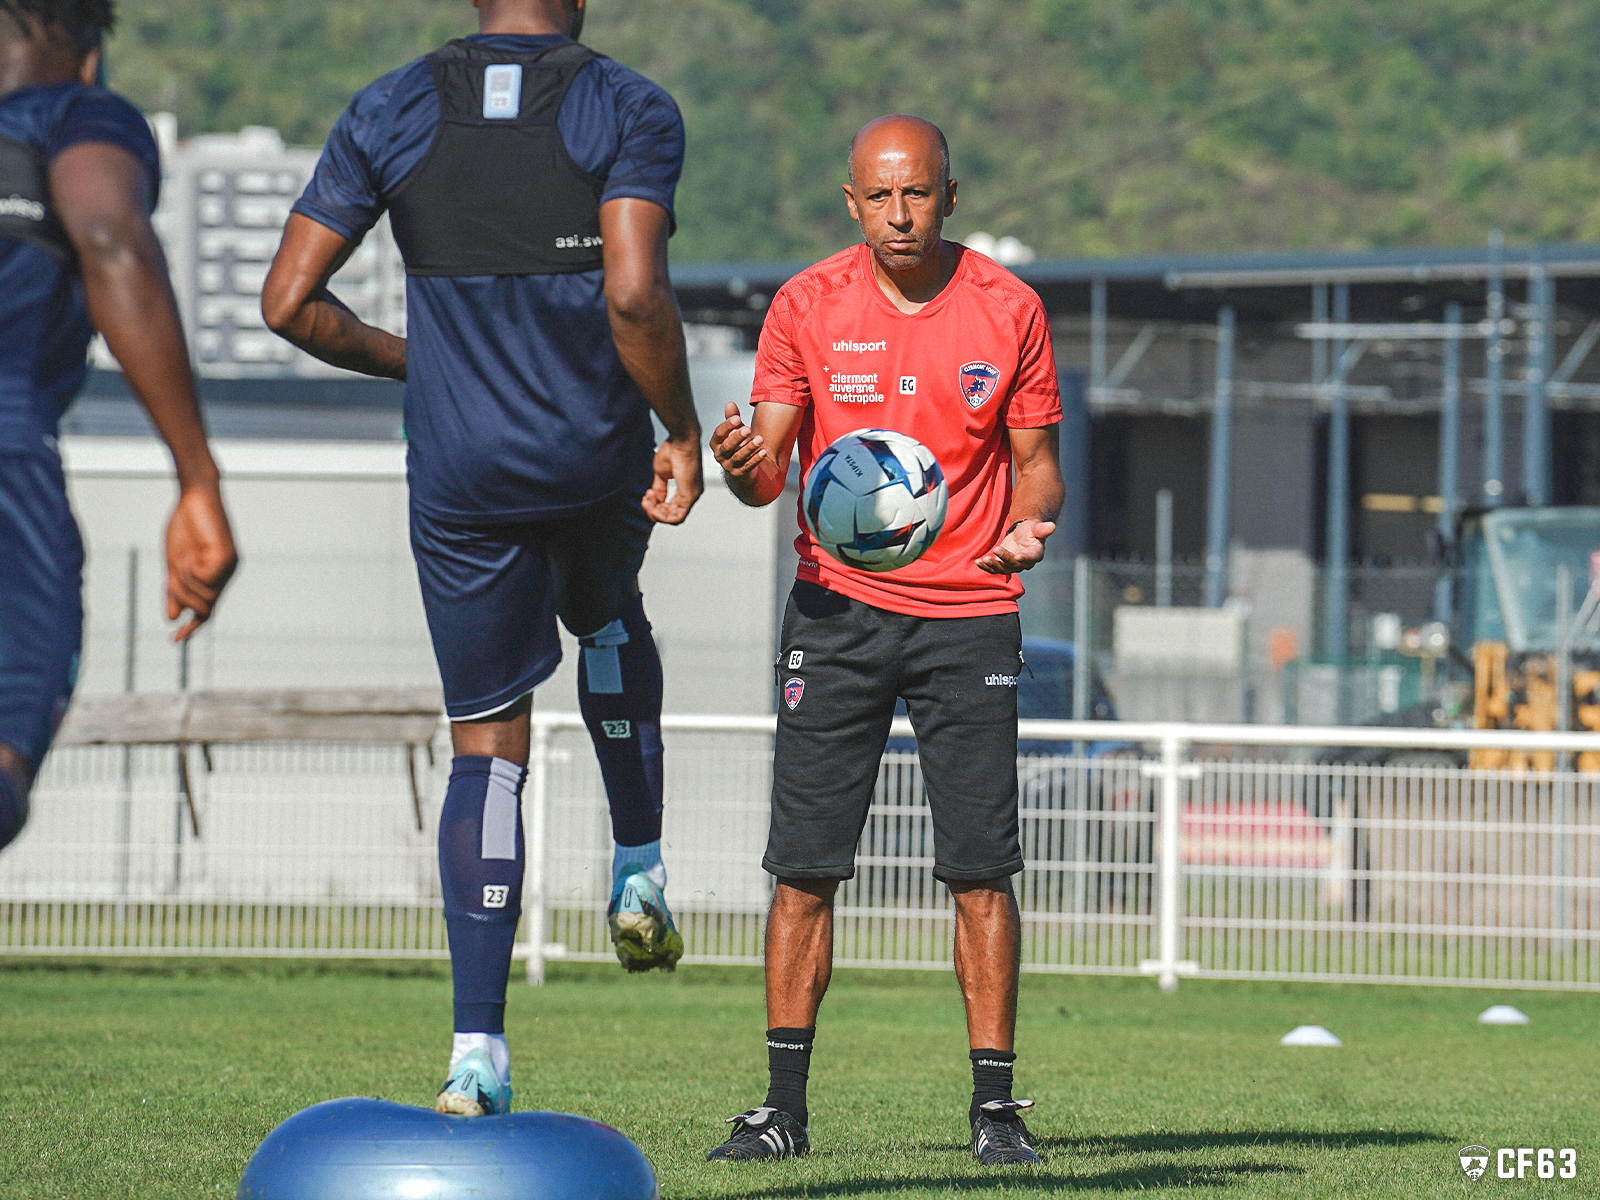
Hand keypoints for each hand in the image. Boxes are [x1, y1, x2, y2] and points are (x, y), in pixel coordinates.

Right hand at [165, 485, 237, 640]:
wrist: (195, 497)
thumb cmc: (185, 528)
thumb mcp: (175, 565)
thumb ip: (174, 591)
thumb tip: (173, 618)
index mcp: (214, 579)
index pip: (207, 611)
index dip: (192, 628)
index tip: (175, 641)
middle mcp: (226, 576)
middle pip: (202, 608)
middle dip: (182, 597)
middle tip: (175, 574)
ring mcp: (229, 568)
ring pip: (203, 595)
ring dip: (185, 582)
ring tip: (182, 560)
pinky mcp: (228, 558)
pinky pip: (206, 579)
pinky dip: (192, 571)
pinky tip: (191, 554)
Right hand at [641, 431, 703, 524]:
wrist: (681, 440)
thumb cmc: (673, 450)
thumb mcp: (662, 474)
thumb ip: (660, 489)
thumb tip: (654, 500)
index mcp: (686, 490)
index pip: (672, 510)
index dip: (656, 507)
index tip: (647, 495)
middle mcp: (692, 495)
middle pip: (672, 517)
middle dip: (654, 512)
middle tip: (645, 499)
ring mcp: (692, 496)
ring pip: (674, 519)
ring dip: (656, 513)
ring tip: (647, 500)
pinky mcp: (690, 496)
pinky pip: (677, 516)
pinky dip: (662, 514)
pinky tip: (652, 503)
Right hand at [710, 401, 772, 478]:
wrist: (739, 467)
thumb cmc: (736, 444)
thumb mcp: (734, 430)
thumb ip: (732, 418)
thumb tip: (730, 404)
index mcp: (716, 443)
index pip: (719, 434)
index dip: (727, 426)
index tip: (738, 418)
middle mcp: (720, 455)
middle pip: (727, 446)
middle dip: (737, 437)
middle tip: (748, 429)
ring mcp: (729, 466)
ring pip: (739, 457)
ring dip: (750, 448)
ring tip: (760, 439)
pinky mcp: (740, 474)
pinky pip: (748, 466)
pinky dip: (756, 459)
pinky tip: (764, 451)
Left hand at [976, 518, 1054, 574]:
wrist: (1023, 535)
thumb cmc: (1031, 531)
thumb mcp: (1036, 528)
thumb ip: (1042, 529)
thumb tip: (1052, 526)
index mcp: (1035, 554)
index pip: (1031, 558)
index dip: (1025, 558)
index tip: (1018, 556)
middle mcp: (1024, 563)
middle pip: (1014, 563)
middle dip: (1005, 558)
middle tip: (996, 549)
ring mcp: (1012, 566)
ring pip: (1003, 569)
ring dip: (993, 565)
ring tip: (984, 559)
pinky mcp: (1002, 565)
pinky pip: (994, 568)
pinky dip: (985, 566)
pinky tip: (978, 562)